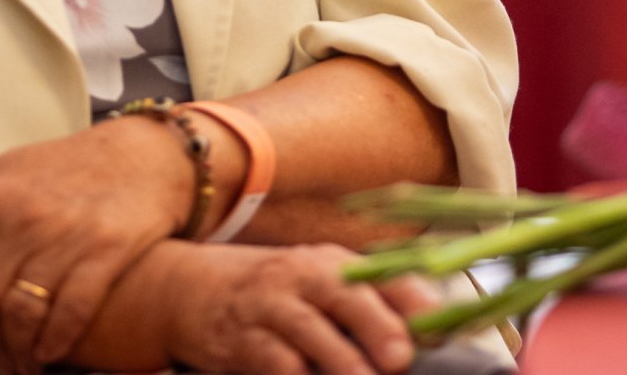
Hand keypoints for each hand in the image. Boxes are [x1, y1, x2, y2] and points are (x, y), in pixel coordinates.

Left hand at [0, 116, 197, 373]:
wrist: (146, 154)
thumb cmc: (70, 166)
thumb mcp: (9, 168)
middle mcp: (24, 217)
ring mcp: (67, 235)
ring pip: (22, 313)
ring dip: (17, 351)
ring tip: (22, 364)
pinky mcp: (108, 250)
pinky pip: (71, 310)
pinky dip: (56, 340)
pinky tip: (51, 351)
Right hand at [149, 241, 436, 374]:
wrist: (184, 288)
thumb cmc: (269, 295)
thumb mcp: (316, 288)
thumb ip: (365, 308)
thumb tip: (425, 343)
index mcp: (333, 263)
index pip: (385, 275)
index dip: (416, 302)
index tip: (442, 332)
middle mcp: (303, 276)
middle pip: (346, 293)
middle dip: (376, 324)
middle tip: (400, 357)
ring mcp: (269, 305)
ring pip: (308, 330)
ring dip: (337, 358)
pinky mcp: (238, 339)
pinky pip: (268, 358)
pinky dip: (289, 373)